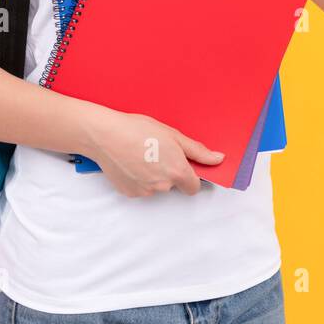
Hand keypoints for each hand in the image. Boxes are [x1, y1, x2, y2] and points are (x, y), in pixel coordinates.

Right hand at [79, 105, 223, 196]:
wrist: (105, 135)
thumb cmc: (138, 130)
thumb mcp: (172, 135)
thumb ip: (197, 151)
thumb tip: (217, 159)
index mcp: (177, 171)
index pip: (194, 187)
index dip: (190, 176)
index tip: (183, 165)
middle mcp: (163, 186)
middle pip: (174, 184)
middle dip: (169, 171)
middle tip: (157, 151)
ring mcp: (145, 191)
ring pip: (156, 186)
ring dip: (153, 175)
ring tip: (140, 154)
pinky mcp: (130, 193)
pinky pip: (141, 188)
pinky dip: (138, 178)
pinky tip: (130, 162)